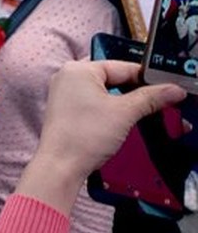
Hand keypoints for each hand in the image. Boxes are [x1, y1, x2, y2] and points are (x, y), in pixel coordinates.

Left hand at [16, 60, 185, 214]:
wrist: (61, 165)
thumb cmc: (84, 135)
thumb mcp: (124, 113)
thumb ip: (150, 98)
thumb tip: (171, 90)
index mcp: (79, 69)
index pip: (122, 66)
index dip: (147, 78)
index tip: (167, 88)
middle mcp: (68, 76)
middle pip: (112, 77)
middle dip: (135, 90)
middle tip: (157, 101)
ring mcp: (65, 93)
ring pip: (104, 90)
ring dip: (124, 100)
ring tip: (142, 111)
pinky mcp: (66, 109)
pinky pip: (94, 101)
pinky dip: (110, 108)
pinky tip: (122, 118)